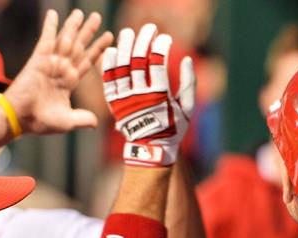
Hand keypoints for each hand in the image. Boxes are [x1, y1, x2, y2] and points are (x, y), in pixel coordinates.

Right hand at [3, 9, 112, 134]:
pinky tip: (53, 13)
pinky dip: (49, 26)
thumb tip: (97, 124)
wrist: (20, 119)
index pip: (87, 61)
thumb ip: (83, 119)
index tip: (108, 37)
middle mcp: (61, 70)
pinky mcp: (38, 60)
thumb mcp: (68, 122)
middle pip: (78, 46)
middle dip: (88, 32)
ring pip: (65, 40)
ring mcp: (50, 63)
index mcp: (69, 82)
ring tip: (80, 12)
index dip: (98, 49)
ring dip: (72, 26)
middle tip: (97, 17)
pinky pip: (46, 40)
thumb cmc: (40, 122)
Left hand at [102, 23, 195, 166]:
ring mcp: (124, 99)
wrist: (150, 150)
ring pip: (120, 67)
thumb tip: (186, 59)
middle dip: (143, 41)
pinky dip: (108, 64)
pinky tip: (111, 50)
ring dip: (123, 47)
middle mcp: (139, 96)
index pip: (157, 63)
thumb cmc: (173, 128)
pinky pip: (107, 80)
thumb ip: (189, 84)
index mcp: (159, 96)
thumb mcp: (188, 109)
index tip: (165, 37)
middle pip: (137, 61)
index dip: (160, 47)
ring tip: (127, 33)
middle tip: (148, 28)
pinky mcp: (114, 103)